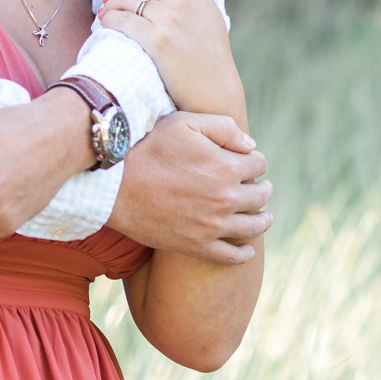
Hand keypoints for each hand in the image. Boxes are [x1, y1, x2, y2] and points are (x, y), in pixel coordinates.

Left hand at [97, 0, 241, 115]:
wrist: (215, 92)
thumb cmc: (213, 55)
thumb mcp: (213, 14)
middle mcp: (183, 1)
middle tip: (108, 3)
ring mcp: (169, 20)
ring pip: (127, 1)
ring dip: (110, 6)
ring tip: (104, 14)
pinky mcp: (157, 41)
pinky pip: (124, 21)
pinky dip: (110, 20)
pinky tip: (105, 25)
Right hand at [107, 111, 271, 265]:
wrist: (115, 186)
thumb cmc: (148, 148)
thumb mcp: (185, 122)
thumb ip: (224, 127)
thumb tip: (251, 145)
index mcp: (227, 167)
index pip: (259, 164)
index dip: (255, 160)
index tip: (248, 161)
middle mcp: (226, 199)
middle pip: (261, 195)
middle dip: (263, 188)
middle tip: (262, 188)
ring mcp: (213, 226)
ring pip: (253, 226)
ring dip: (263, 220)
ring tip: (265, 217)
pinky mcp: (197, 246)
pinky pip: (231, 256)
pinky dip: (244, 254)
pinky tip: (247, 251)